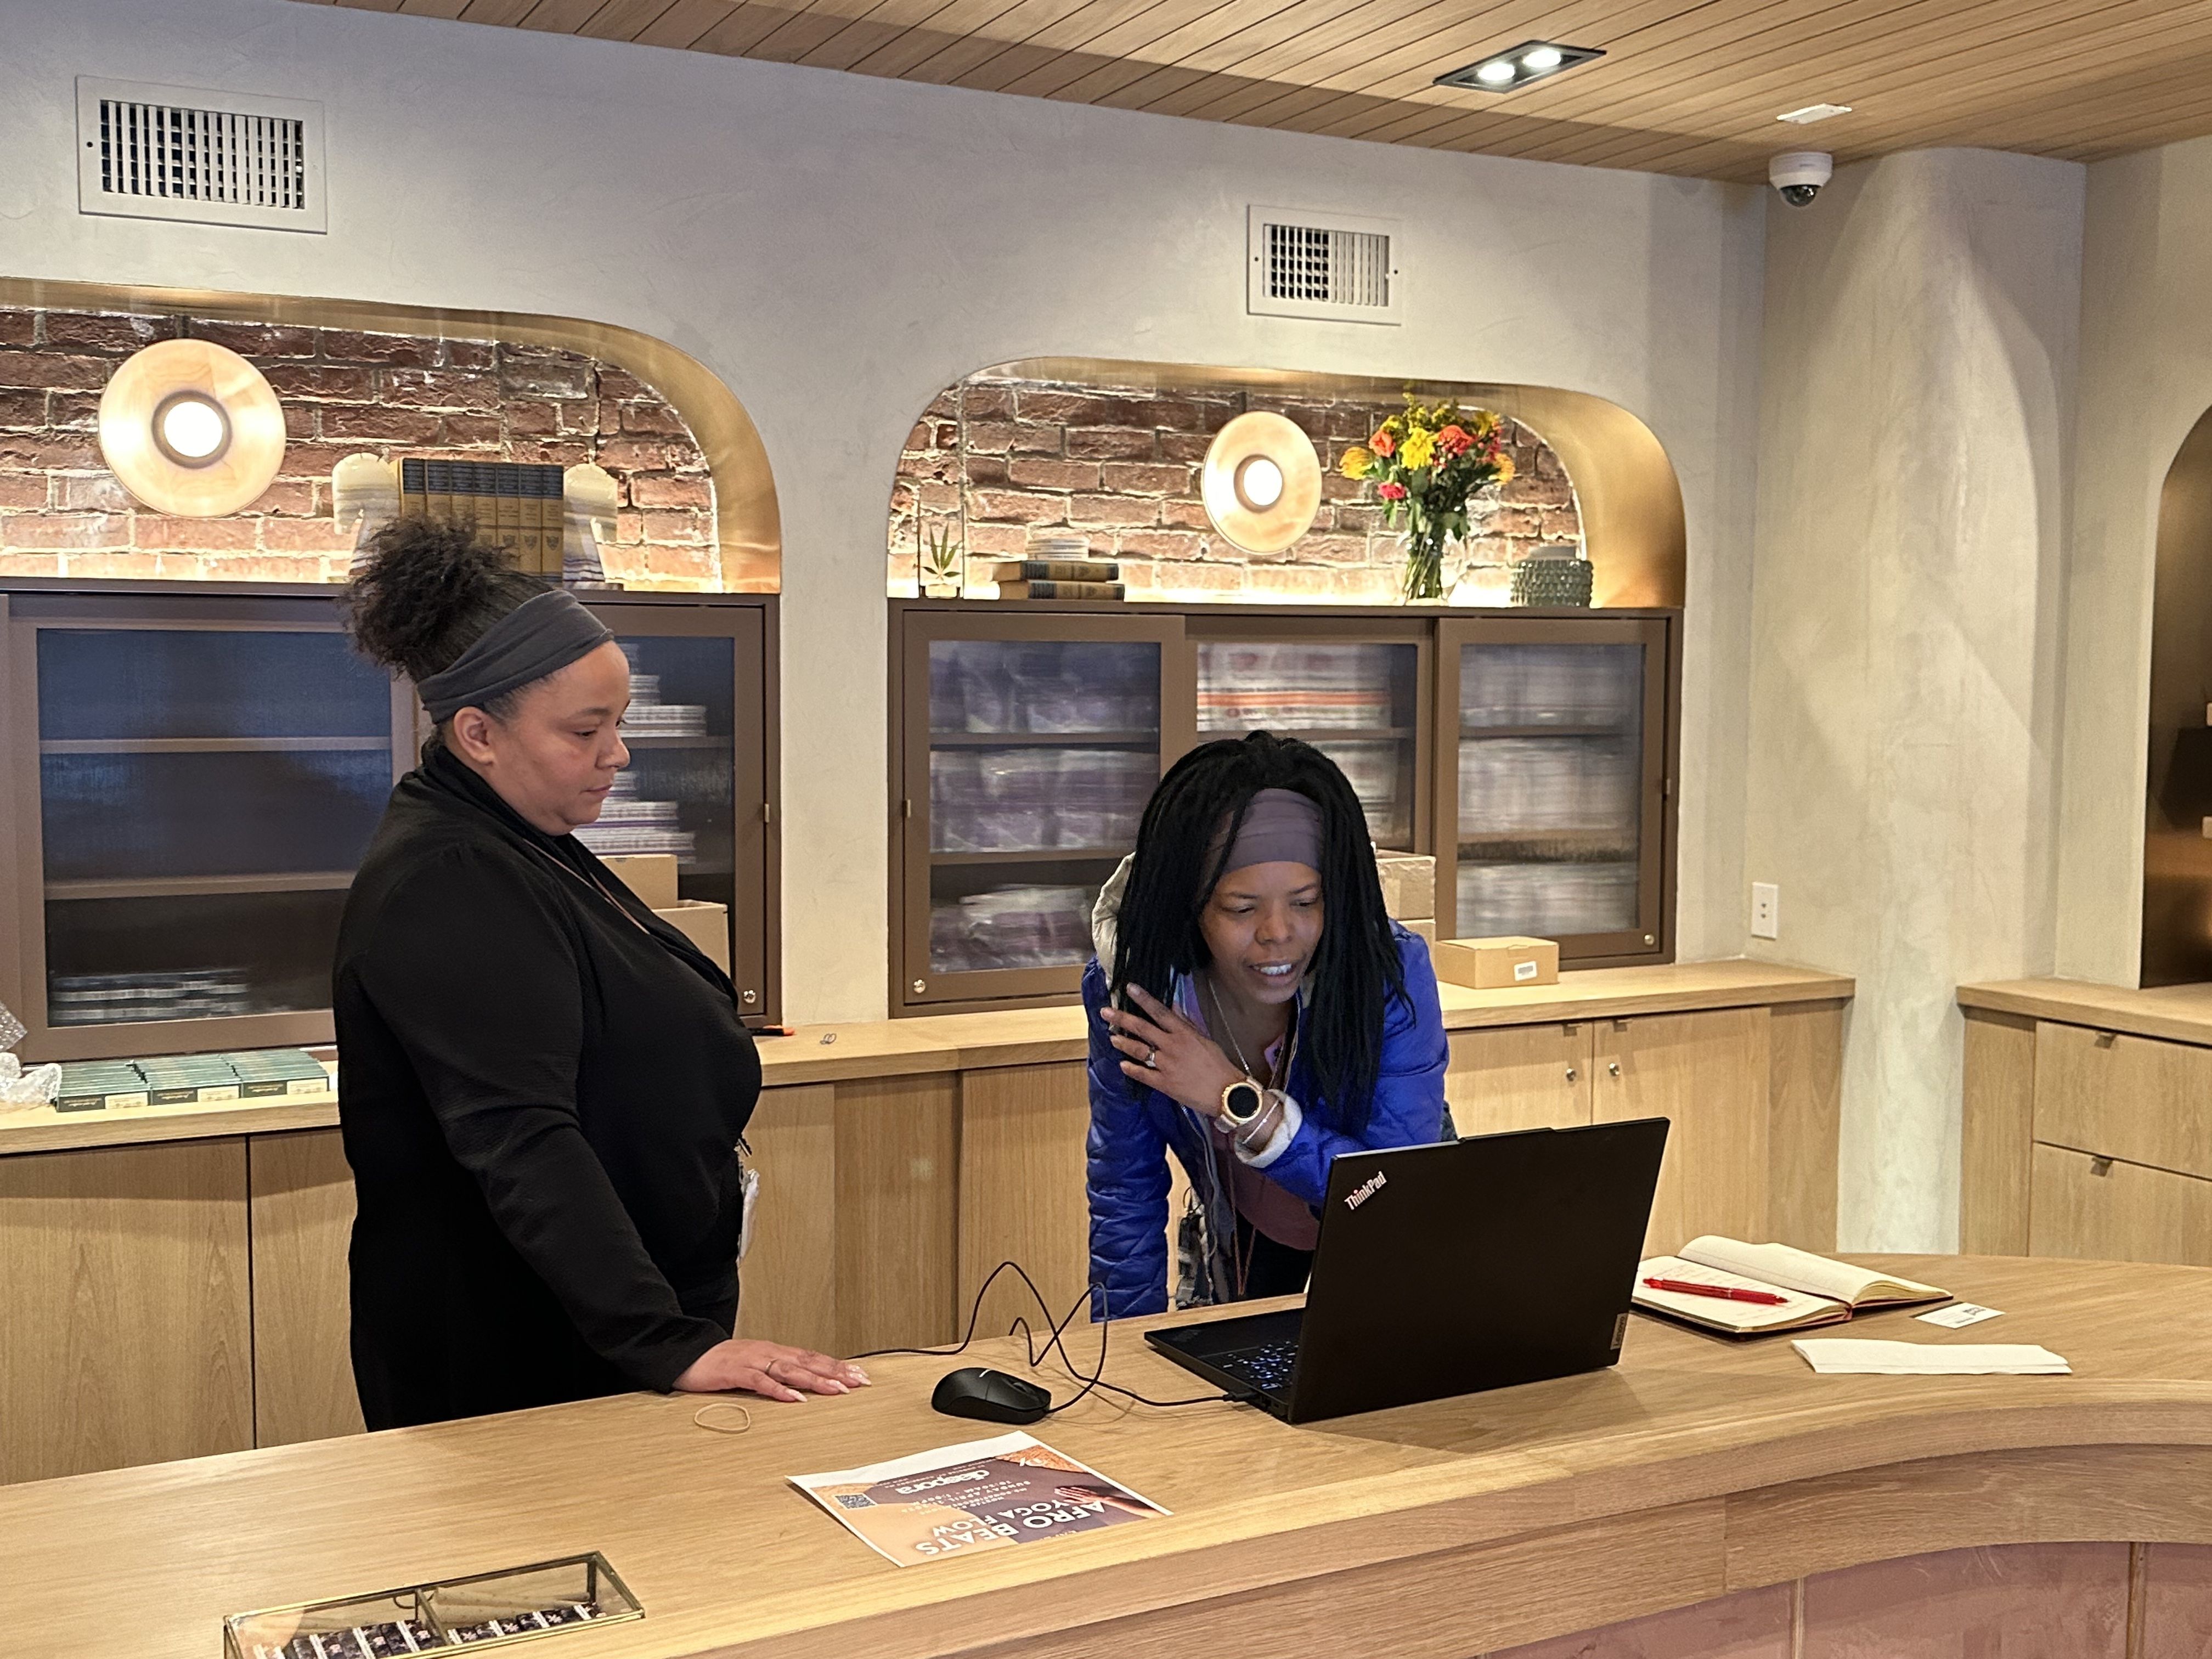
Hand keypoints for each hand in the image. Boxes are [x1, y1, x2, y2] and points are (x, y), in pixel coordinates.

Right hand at [673, 1339, 869, 1402]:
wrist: (689, 1354)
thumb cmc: (722, 1364)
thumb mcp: (755, 1365)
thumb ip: (777, 1372)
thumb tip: (803, 1384)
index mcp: (775, 1351)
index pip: (812, 1357)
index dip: (836, 1365)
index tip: (859, 1374)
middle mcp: (768, 1352)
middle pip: (808, 1361)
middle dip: (835, 1371)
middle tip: (858, 1382)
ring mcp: (753, 1360)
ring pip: (790, 1370)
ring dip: (815, 1381)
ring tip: (836, 1390)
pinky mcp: (736, 1372)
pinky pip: (761, 1381)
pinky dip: (779, 1390)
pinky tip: (795, 1399)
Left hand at [1101, 984, 1244, 1116]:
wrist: (1227, 1093)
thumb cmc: (1218, 1064)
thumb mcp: (1204, 1039)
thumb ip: (1187, 1022)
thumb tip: (1173, 1005)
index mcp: (1184, 1033)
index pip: (1160, 1011)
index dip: (1144, 999)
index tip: (1129, 988)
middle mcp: (1172, 1046)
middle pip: (1143, 1028)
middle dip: (1122, 1019)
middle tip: (1105, 1012)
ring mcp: (1167, 1065)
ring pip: (1139, 1050)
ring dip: (1123, 1043)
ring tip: (1112, 1038)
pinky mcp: (1164, 1084)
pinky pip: (1143, 1074)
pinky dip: (1131, 1069)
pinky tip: (1122, 1065)